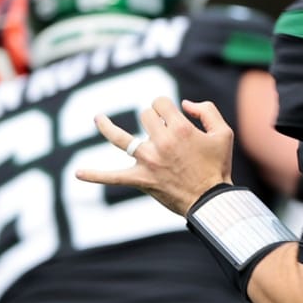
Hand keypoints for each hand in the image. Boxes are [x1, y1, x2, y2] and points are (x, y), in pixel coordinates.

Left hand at [75, 96, 234, 216]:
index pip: (160, 103)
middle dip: (153, 119)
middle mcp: (162, 142)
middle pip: (145, 116)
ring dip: (107, 127)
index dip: (165, 106)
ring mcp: (148, 160)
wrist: (210, 200)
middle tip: (164, 133)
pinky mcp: (141, 179)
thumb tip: (184, 104)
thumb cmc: (218, 166)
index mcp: (181, 128)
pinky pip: (113, 177)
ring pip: (121, 137)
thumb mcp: (224, 133)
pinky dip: (95, 175)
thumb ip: (207, 110)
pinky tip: (78, 173)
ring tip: (98, 119)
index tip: (173, 117)